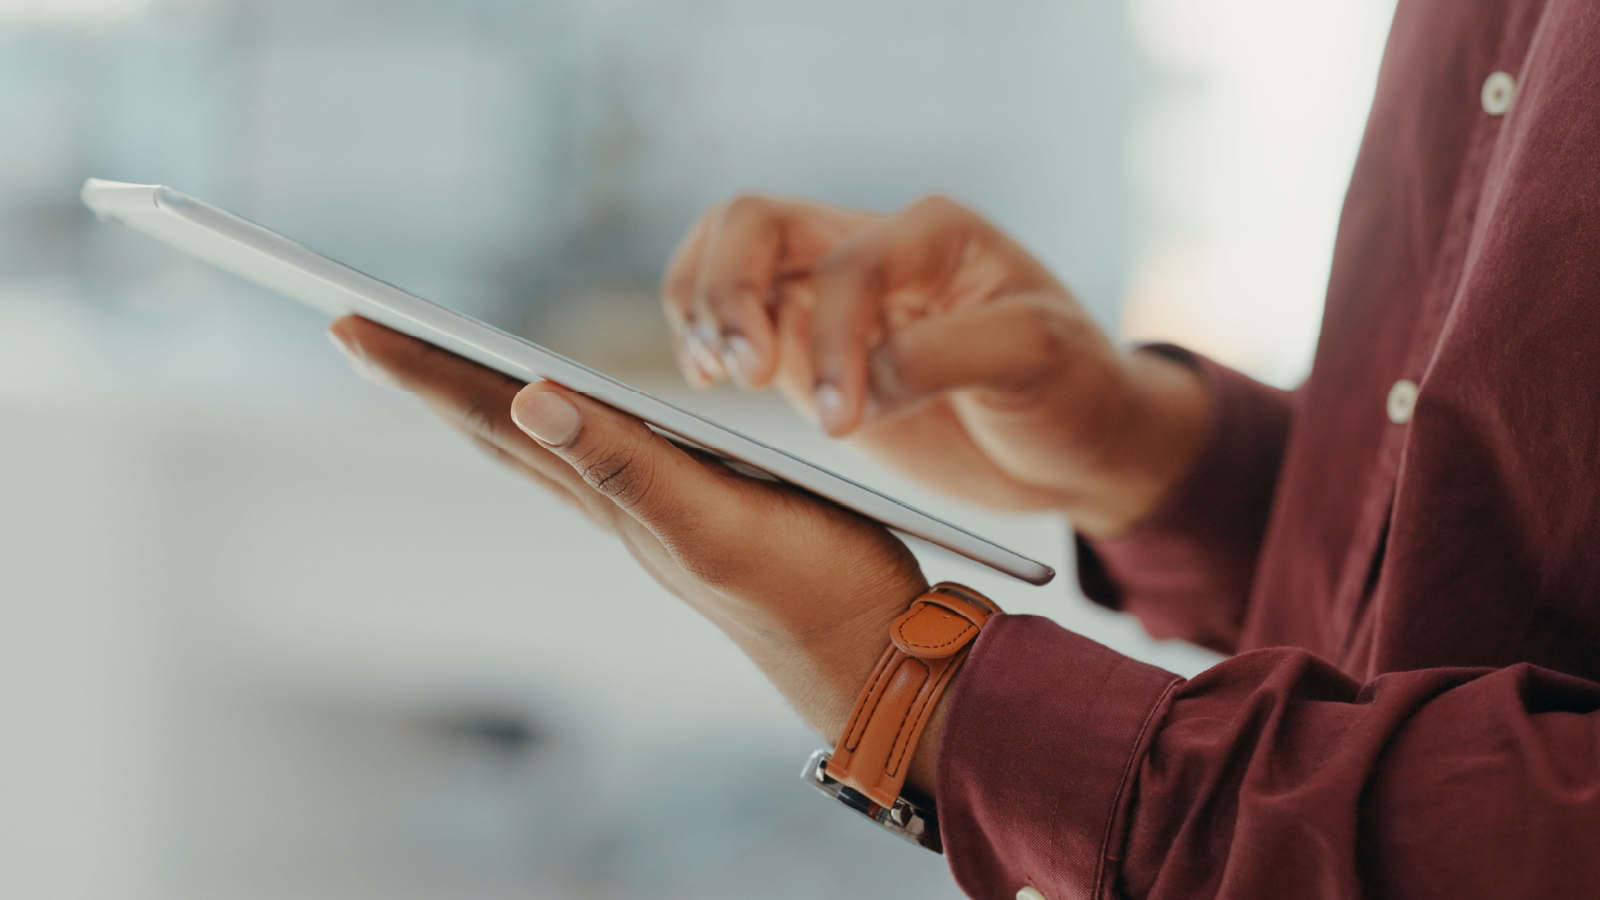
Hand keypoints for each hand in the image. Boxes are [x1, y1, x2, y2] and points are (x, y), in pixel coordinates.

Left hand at [328, 316, 948, 793]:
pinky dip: (562, 425)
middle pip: (503, 431)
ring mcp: (654, 514)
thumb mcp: (716, 523)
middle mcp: (620, 505)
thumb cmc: (814, 591)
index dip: (424, 373)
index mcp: (615, 496)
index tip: (350, 328)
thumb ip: (629, 465)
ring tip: (437, 368)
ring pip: (546, 447)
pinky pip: (601, 459)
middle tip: (359, 333)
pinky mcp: (699, 515)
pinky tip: (567, 420)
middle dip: (430, 379)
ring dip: (483, 401)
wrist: (879, 659)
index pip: (497, 421)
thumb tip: (527, 399)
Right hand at [662, 194, 1208, 536]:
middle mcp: (872, 246)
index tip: (844, 421)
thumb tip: (864, 381)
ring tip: (711, 375)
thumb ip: (949, 356)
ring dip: (700, 305)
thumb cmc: (1072, 389)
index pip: (849, 263)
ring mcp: (831, 294)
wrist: (1076, 438)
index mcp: (934, 234)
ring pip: (726, 252)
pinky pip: (729, 314)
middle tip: (741, 375)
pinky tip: (707, 380)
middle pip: (755, 222)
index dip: (836, 337)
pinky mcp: (808, 344)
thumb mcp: (1038, 360)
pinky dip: (700, 335)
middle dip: (729, 293)